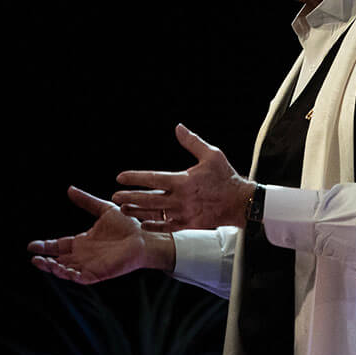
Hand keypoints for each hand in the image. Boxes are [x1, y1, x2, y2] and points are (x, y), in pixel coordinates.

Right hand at [28, 186, 172, 283]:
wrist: (145, 237)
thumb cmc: (128, 225)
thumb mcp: (104, 209)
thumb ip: (86, 201)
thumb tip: (70, 189)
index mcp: (83, 242)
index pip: (59, 246)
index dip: (46, 246)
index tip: (32, 245)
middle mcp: (84, 256)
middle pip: (59, 260)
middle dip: (45, 260)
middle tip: (34, 257)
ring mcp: (91, 266)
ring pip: (66, 271)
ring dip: (53, 268)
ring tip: (42, 263)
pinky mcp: (99, 273)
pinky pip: (80, 278)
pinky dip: (69, 275)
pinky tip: (60, 269)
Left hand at [113, 124, 255, 232]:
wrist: (240, 202)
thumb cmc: (226, 177)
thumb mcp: (211, 155)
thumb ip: (192, 142)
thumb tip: (178, 127)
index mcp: (183, 180)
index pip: (153, 178)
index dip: (134, 177)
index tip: (120, 177)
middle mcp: (181, 198)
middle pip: (149, 198)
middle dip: (130, 197)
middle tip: (115, 196)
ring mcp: (184, 213)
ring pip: (155, 213)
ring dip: (138, 211)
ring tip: (123, 209)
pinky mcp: (189, 224)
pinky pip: (167, 227)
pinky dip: (154, 226)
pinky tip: (143, 224)